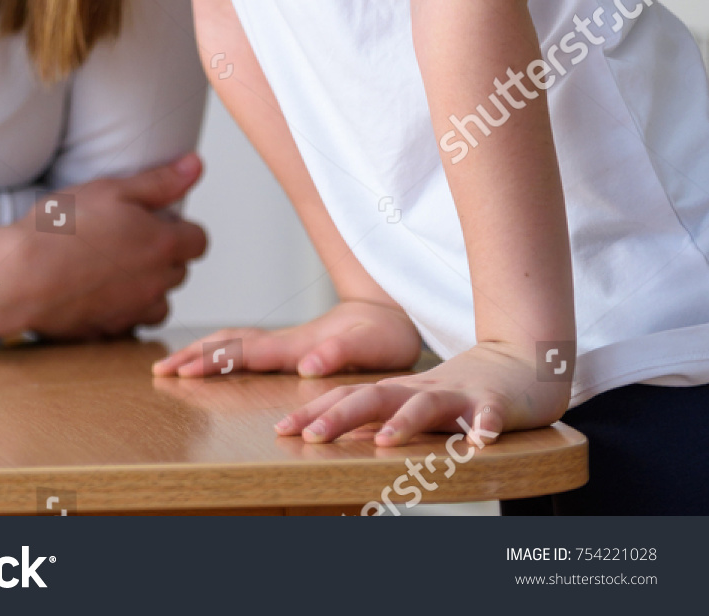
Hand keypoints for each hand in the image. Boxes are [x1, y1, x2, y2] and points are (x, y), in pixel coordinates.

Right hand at [0, 153, 207, 340]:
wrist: (21, 276)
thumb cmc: (62, 229)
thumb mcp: (112, 189)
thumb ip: (160, 180)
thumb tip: (196, 165)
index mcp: (163, 245)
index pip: (199, 241)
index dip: (181, 229)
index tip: (156, 222)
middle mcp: (155, 283)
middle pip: (179, 272)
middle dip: (164, 256)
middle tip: (127, 239)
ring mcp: (132, 312)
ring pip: (159, 304)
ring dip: (147, 288)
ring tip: (115, 270)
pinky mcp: (107, 333)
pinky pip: (129, 325)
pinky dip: (122, 312)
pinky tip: (97, 294)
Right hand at [152, 300, 421, 377]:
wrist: (394, 311)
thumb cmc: (385, 334)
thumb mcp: (370, 347)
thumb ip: (338, 353)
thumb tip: (306, 364)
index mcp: (296, 345)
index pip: (243, 354)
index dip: (211, 363)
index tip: (181, 371)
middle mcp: (286, 342)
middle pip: (229, 344)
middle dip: (193, 356)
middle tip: (160, 370)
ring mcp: (288, 342)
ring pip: (235, 343)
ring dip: (204, 352)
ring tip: (175, 364)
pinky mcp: (294, 346)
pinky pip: (248, 348)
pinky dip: (223, 352)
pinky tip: (215, 360)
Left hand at [274, 340, 571, 445]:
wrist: (522, 360)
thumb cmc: (464, 391)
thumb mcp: (416, 403)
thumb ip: (382, 415)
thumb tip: (332, 434)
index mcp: (402, 392)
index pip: (351, 397)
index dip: (317, 412)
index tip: (282, 430)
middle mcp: (423, 390)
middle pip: (377, 397)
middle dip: (341, 416)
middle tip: (310, 437)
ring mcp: (460, 394)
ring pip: (428, 405)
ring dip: (406, 423)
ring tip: (384, 443)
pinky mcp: (497, 401)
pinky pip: (490, 413)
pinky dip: (484, 424)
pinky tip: (480, 439)